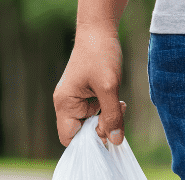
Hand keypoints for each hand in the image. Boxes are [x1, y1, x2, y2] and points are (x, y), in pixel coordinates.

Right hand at [53, 24, 126, 146]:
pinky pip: (96, 113)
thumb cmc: (100, 55)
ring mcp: (76, 100)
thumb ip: (112, 116)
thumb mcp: (109, 87)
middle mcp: (67, 105)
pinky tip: (118, 100)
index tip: (107, 135)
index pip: (69, 139)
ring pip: (92, 124)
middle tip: (117, 115)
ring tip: (119, 104)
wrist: (99, 30)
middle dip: (102, 129)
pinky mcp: (86, 96)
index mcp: (65, 104)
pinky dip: (108, 111)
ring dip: (108, 119)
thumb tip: (116, 141)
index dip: (87, 143)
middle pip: (82, 133)